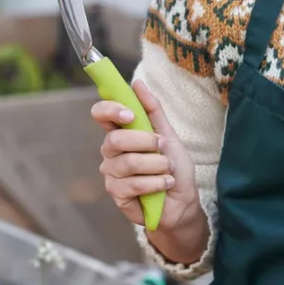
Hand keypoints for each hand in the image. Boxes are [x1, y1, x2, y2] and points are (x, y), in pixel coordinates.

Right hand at [91, 80, 205, 241]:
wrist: (183, 201)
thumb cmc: (173, 166)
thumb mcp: (168, 134)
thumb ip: (152, 109)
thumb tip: (137, 83)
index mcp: (120, 132)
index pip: (100, 114)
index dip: (110, 110)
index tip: (130, 115)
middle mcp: (111, 151)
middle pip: (115, 139)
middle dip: (146, 142)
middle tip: (163, 146)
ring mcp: (111, 173)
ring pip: (128, 162)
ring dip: (157, 165)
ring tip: (169, 170)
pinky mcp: (117, 194)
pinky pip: (133, 184)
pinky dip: (155, 183)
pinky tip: (165, 184)